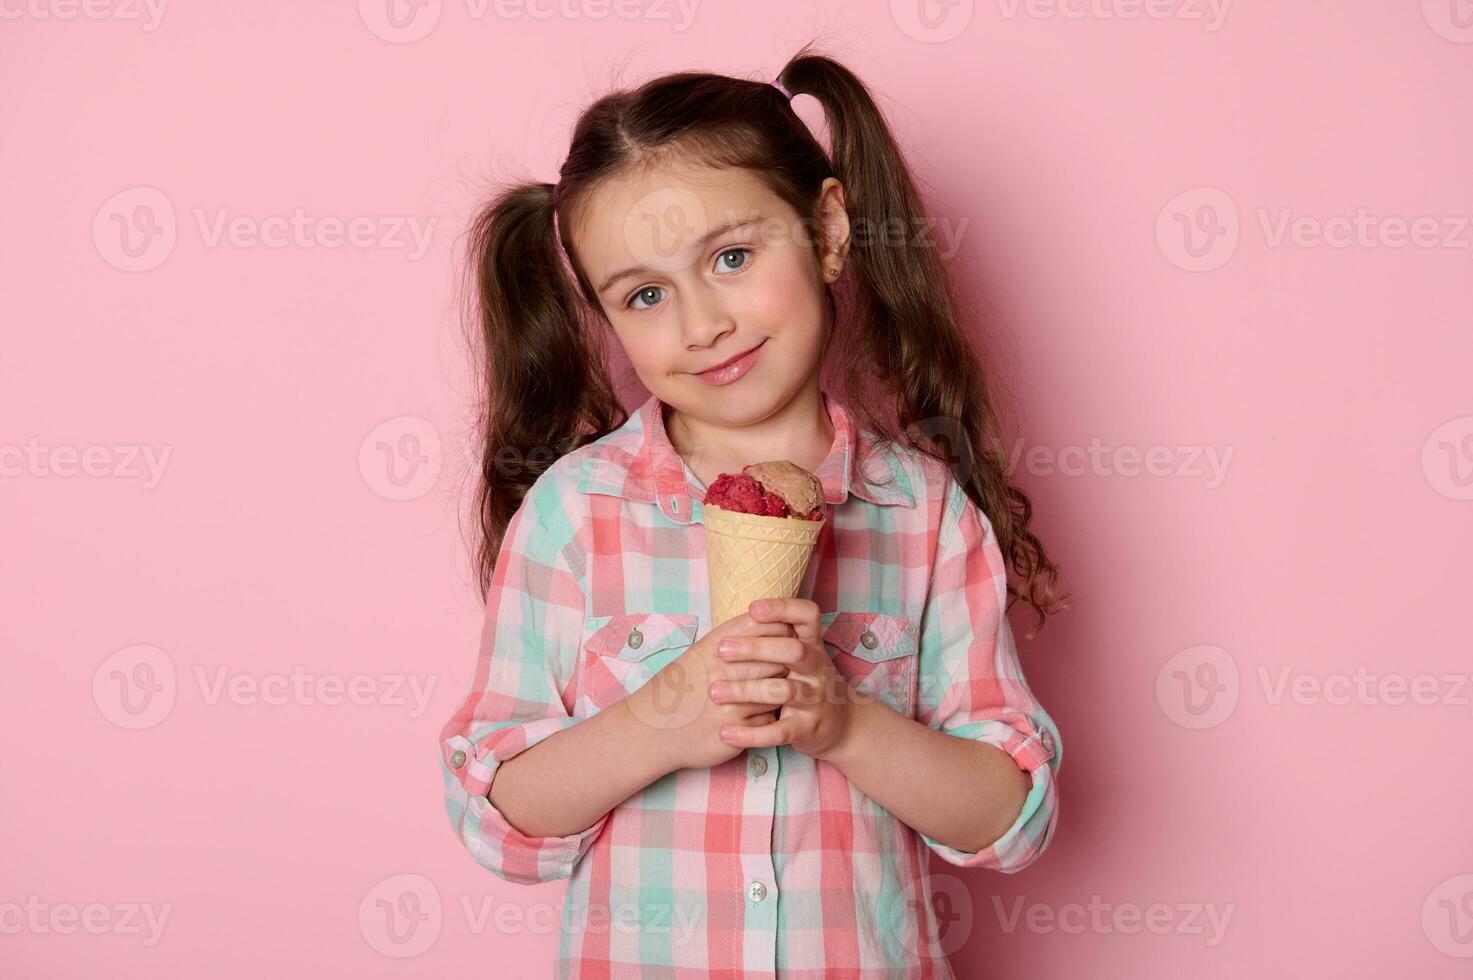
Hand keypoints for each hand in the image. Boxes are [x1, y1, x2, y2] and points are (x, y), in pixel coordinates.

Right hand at [627, 611, 797, 770]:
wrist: (650, 732)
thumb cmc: (680, 688)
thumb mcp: (700, 654)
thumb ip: (733, 637)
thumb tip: (769, 619)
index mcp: (714, 647)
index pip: (761, 626)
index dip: (780, 627)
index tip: (789, 631)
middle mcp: (722, 671)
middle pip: (776, 657)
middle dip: (788, 659)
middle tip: (796, 661)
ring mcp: (730, 703)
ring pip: (777, 689)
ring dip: (783, 688)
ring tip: (783, 686)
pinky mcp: (736, 731)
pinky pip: (769, 719)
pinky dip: (770, 716)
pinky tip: (763, 713)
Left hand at [709, 597, 868, 760]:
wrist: (843, 726)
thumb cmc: (809, 682)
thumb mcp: (801, 657)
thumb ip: (777, 639)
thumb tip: (738, 618)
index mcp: (813, 645)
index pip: (807, 616)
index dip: (783, 608)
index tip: (753, 609)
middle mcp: (817, 669)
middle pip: (792, 651)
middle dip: (756, 648)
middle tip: (722, 650)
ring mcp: (814, 699)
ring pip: (782, 691)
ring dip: (746, 690)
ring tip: (715, 691)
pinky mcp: (807, 728)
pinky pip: (779, 732)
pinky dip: (751, 734)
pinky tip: (726, 732)